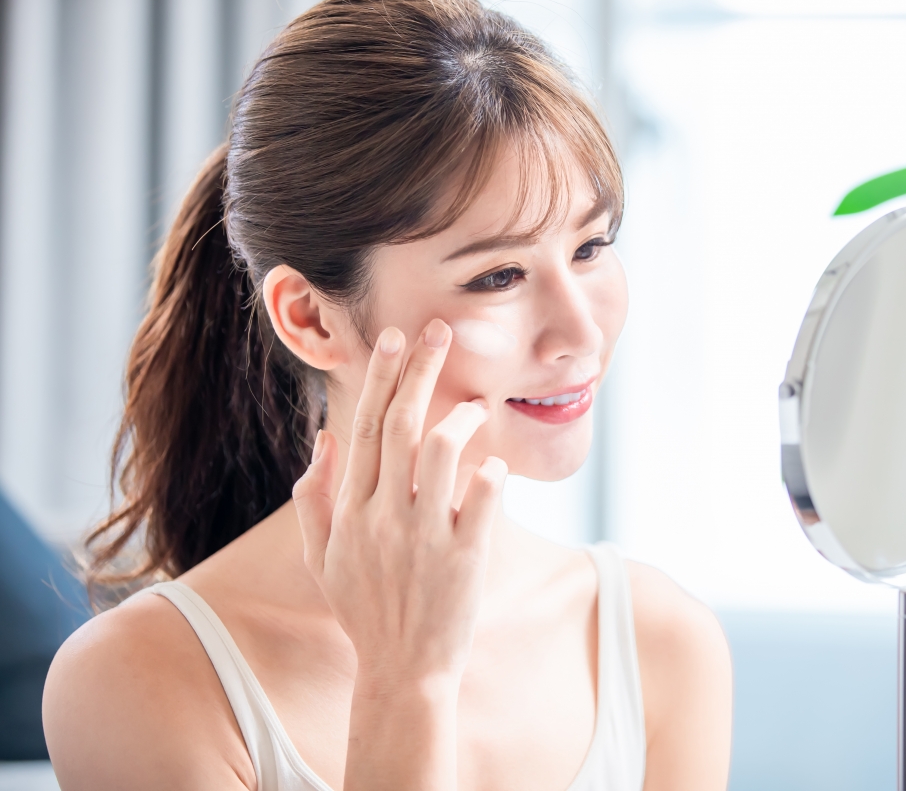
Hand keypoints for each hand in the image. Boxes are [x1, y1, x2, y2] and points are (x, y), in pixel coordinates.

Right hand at [292, 319, 507, 688]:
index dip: (381, 377)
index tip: (396, 339)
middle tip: (440, 332)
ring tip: (476, 406)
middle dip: (420, 371)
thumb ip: (315, 497)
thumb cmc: (363, 609)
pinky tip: (495, 464)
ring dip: (460, 419)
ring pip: (439, 452)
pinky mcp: (464, 557)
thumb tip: (325, 439)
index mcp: (350, 510)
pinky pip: (482, 499)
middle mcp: (383, 516)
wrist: (402, 670)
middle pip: (400, 425)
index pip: (363, 427)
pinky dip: (491, 474)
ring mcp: (424, 536)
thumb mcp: (321, 558)